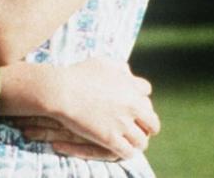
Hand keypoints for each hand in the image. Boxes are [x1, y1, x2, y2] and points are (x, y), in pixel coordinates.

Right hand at [4, 58, 158, 160]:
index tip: (132, 104)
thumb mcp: (103, 62)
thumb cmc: (78, 74)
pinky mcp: (110, 138)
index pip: (147, 94)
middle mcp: (131, 105)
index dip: (140, 99)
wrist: (61, 90)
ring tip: (132, 142)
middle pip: (152, 121)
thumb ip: (120, 67)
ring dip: (138, 141)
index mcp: (131, 86)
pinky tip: (121, 149)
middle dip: (147, 125)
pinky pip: (128, 152)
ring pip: (142, 140)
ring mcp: (121, 123)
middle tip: (140, 127)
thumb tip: (129, 72)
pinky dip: (127, 152)